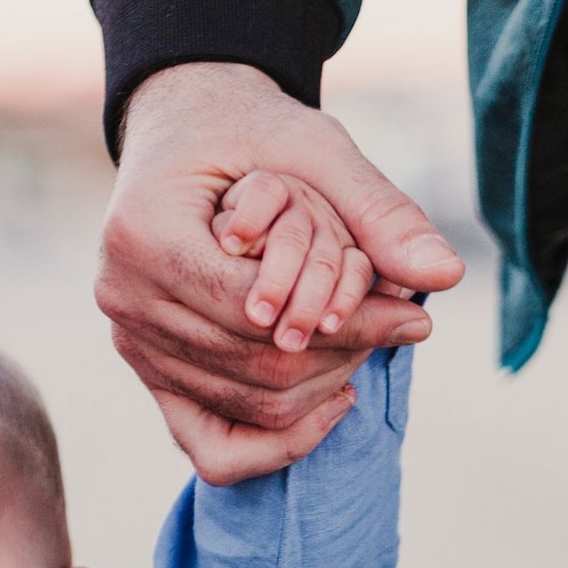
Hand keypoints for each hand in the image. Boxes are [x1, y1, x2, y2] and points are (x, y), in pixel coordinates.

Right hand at [97, 63, 464, 484]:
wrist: (182, 128)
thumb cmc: (246, 126)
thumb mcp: (315, 147)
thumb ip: (379, 211)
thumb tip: (446, 275)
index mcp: (144, 233)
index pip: (255, 311)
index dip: (343, 323)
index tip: (413, 314)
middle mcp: (121, 295)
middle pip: (250, 365)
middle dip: (340, 356)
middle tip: (404, 328)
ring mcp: (126, 337)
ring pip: (242, 404)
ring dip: (320, 388)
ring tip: (370, 349)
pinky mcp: (144, 364)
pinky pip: (210, 440)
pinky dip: (277, 438)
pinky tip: (329, 397)